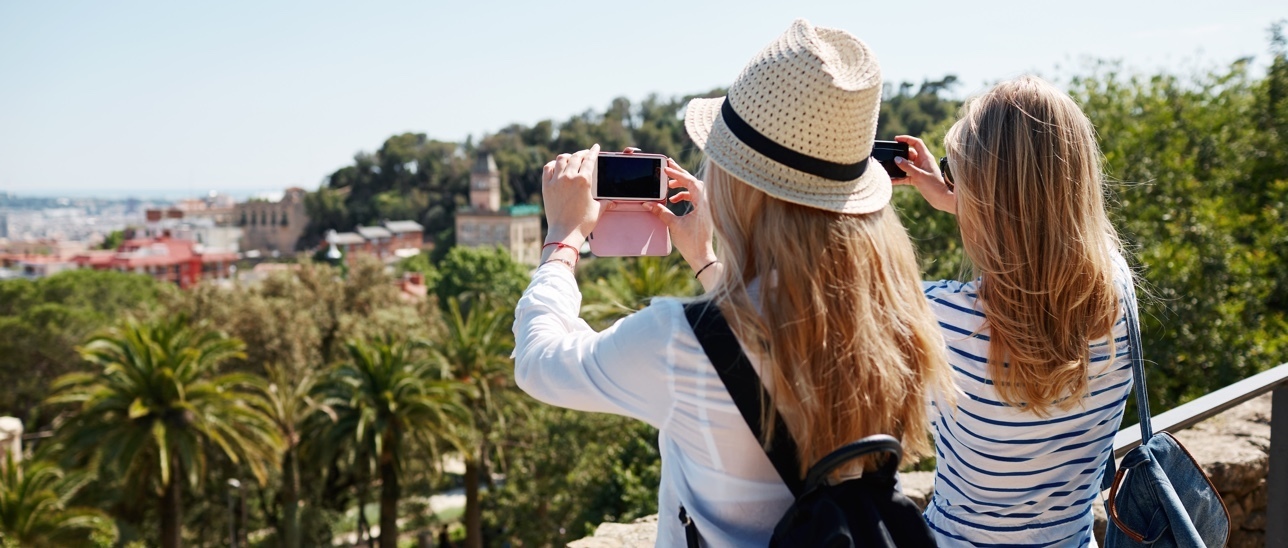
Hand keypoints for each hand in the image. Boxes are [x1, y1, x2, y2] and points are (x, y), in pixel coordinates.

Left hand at [541, 144, 602, 244]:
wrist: (564, 233)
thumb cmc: (583, 223)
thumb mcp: (598, 209)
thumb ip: (605, 201)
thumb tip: (613, 200)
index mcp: (584, 181)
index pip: (590, 160)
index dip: (593, 152)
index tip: (595, 147)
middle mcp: (569, 177)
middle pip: (576, 157)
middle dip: (582, 153)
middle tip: (584, 154)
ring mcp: (556, 181)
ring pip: (561, 159)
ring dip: (568, 156)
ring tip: (571, 158)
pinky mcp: (546, 187)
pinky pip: (547, 169)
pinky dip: (552, 164)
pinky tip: (556, 166)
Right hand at [647, 158, 716, 272]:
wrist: (701, 256)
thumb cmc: (691, 243)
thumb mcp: (674, 225)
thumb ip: (661, 212)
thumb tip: (648, 203)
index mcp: (702, 203)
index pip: (690, 181)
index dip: (677, 174)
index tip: (666, 169)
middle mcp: (707, 202)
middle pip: (693, 181)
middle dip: (679, 174)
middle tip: (667, 166)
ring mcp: (706, 207)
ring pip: (694, 188)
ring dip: (681, 185)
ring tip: (668, 185)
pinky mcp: (704, 212)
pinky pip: (695, 197)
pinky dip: (684, 195)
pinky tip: (674, 200)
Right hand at [892, 135, 955, 213]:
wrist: (942, 199)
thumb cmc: (935, 186)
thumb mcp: (919, 175)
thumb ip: (907, 167)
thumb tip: (896, 159)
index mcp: (926, 157)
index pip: (916, 143)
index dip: (907, 139)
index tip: (896, 139)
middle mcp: (922, 162)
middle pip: (909, 154)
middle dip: (900, 154)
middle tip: (890, 156)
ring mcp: (919, 171)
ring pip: (906, 165)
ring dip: (898, 167)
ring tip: (888, 167)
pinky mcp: (917, 179)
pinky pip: (905, 176)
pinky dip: (898, 178)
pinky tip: (891, 180)